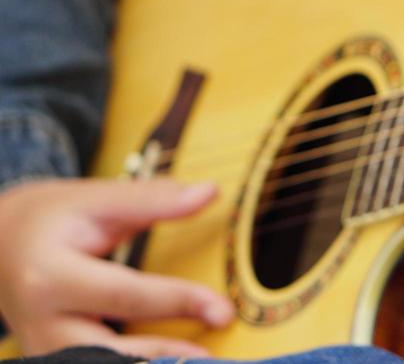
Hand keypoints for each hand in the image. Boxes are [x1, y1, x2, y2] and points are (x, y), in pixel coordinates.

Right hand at [0, 178, 234, 356]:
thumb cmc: (51, 219)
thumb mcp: (96, 199)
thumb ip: (153, 199)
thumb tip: (209, 193)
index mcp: (50, 276)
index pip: (124, 295)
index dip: (177, 302)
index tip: (223, 309)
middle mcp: (42, 322)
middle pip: (108, 350)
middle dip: (163, 357)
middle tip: (214, 358)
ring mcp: (43, 348)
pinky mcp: (53, 360)